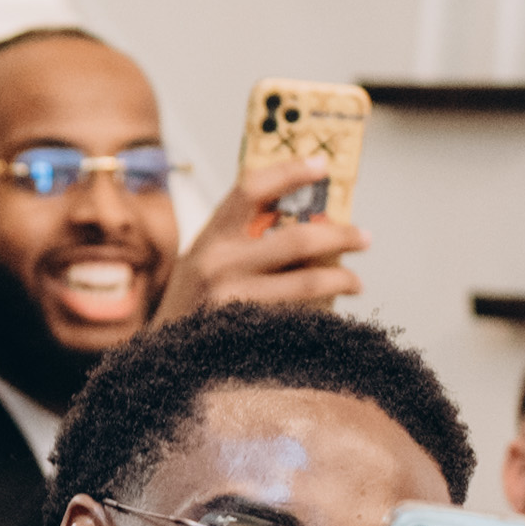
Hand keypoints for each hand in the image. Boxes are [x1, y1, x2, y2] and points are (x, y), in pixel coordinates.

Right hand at [158, 156, 364, 322]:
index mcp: (210, 237)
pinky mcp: (246, 331)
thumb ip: (242, 239)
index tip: (322, 166)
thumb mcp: (203, 261)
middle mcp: (218, 264)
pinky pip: (299, 316)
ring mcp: (231, 300)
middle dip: (340, 236)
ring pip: (306, 282)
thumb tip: (307, 222)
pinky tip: (331, 311)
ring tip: (355, 282)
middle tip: (363, 237)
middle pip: (296, 239)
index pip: (251, 190)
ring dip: (341, 279)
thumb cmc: (191, 305)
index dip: (290, 172)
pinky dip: (321, 312)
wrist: (161, 360)